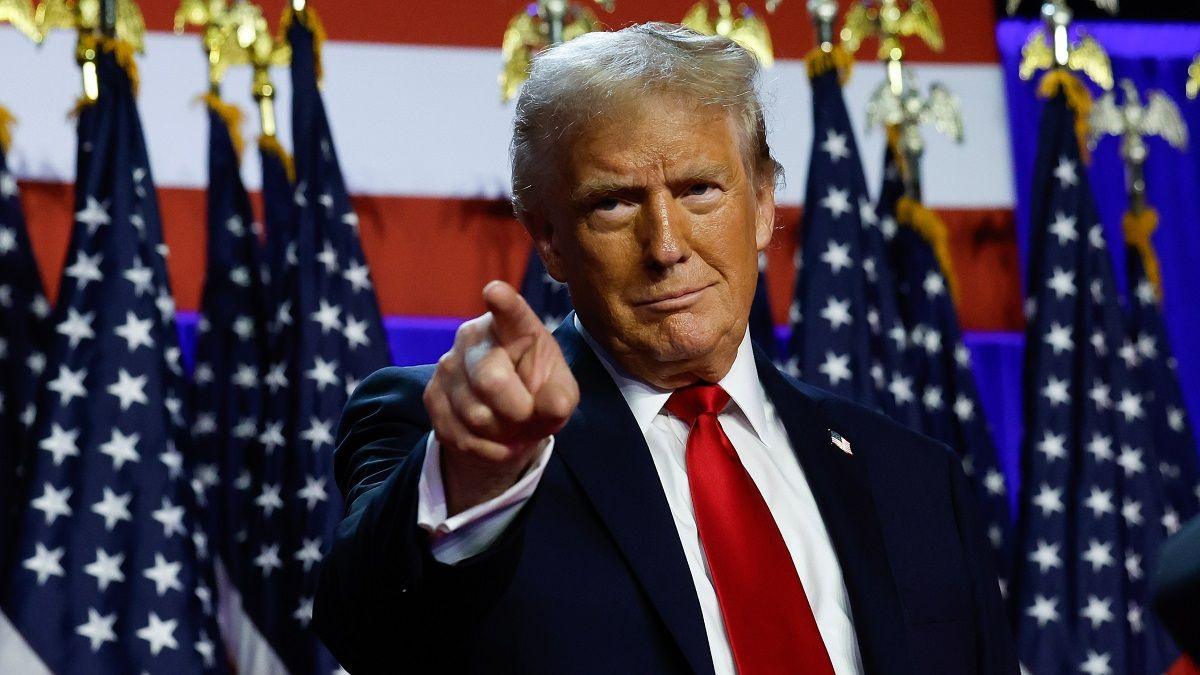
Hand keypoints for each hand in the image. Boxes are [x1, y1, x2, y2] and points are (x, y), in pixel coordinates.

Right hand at [424, 280, 578, 515]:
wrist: (506, 419)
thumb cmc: (539, 393)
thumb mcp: (560, 393)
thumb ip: (561, 397)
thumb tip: (552, 406)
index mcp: (514, 326)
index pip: (509, 312)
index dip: (503, 302)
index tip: (495, 291)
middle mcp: (474, 337)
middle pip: (491, 381)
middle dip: (517, 411)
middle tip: (527, 414)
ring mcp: (447, 365)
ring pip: (476, 416)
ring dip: (502, 433)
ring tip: (510, 424)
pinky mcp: (431, 395)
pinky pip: (461, 436)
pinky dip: (486, 448)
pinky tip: (494, 437)